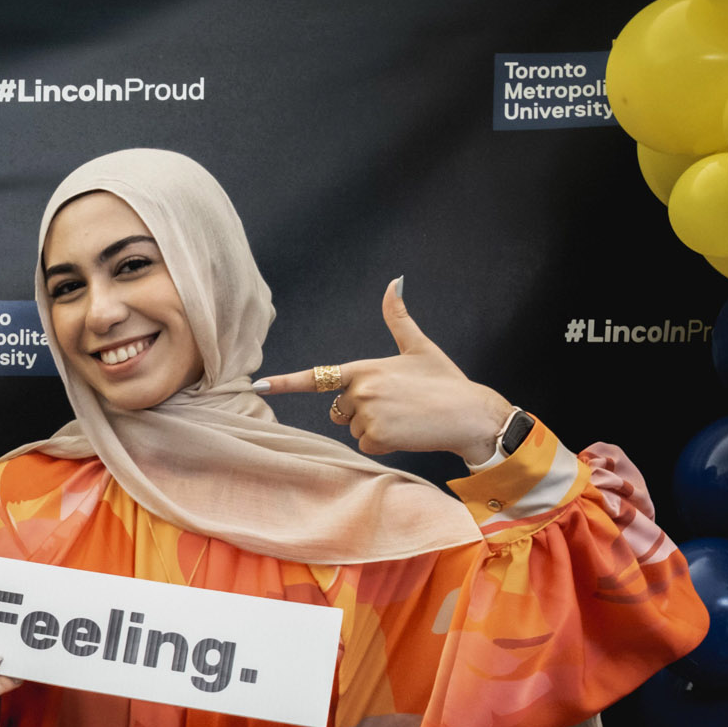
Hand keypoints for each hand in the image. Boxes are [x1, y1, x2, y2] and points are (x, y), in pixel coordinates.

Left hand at [251, 279, 514, 460]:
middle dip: (361, 410)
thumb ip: (398, 318)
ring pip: (352, 428)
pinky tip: (406, 432)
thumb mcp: (419, 347)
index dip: (284, 383)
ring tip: (404, 417)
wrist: (470, 414)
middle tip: (396, 403)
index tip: (258, 387)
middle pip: (339, 409)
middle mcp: (361, 389)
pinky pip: (365, 445)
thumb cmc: (445, 381)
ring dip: (374, 427)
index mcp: (365, 367)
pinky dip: (383, 444)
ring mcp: (367, 413)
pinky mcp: (376, 437)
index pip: (316, 376)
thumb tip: (394, 281)